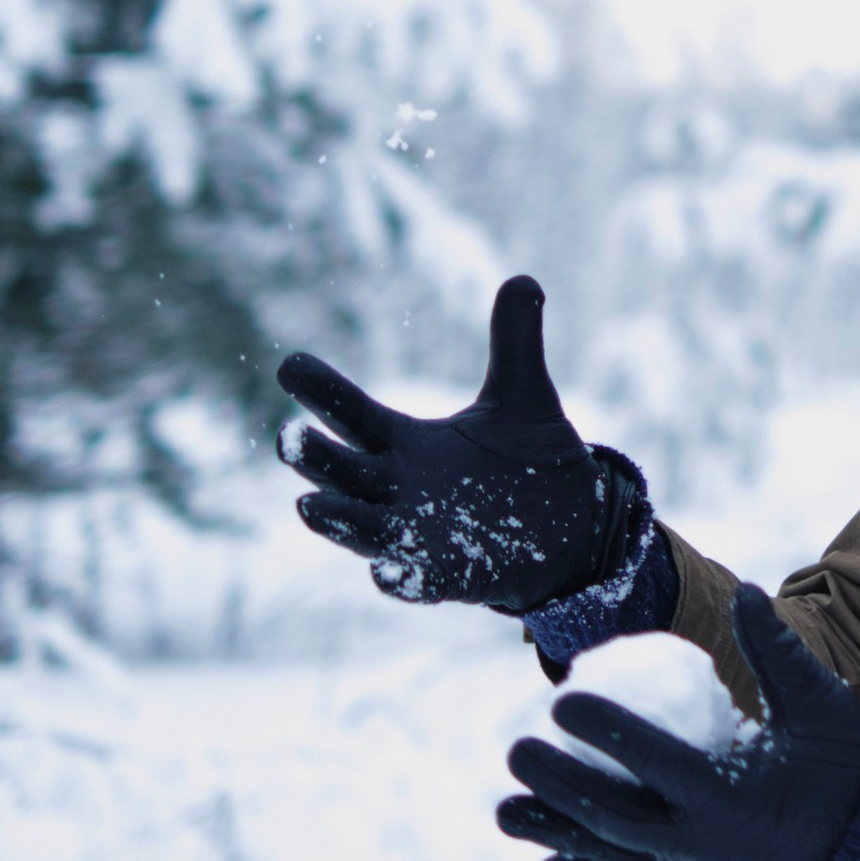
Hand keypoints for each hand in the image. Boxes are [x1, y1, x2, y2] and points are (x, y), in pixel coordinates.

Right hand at [277, 274, 644, 613]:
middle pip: (342, 474)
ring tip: (308, 507)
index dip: (322, 392)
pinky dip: (400, 578)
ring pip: (363, 531)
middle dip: (314, 459)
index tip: (290, 366)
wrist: (573, 526)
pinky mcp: (451, 576)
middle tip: (286, 438)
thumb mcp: (523, 395)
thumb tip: (524, 279)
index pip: (352, 415)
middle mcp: (399, 491)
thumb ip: (514, 342)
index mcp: (405, 444)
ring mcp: (419, 537)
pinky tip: (387, 572)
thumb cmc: (531, 462)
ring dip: (337, 522)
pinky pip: (416, 582)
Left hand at [498, 585, 859, 860]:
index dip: (606, 732)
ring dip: (557, 834)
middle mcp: (705, 842)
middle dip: (561, 787)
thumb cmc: (843, 763)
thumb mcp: (817, 704)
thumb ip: (778, 651)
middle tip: (515, 752)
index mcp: (732, 797)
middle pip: (616, 816)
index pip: (657, 762)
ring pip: (614, 853)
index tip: (558, 702)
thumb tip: (749, 592)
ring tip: (503, 815)